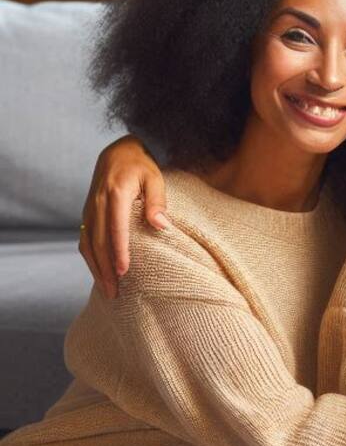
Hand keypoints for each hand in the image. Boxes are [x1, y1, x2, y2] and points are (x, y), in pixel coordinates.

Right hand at [79, 135, 168, 298]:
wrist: (117, 152)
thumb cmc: (141, 166)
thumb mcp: (155, 178)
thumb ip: (157, 201)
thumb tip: (160, 225)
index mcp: (115, 194)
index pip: (116, 229)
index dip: (118, 252)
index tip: (124, 272)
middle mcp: (97, 204)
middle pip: (99, 242)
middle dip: (106, 269)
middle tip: (115, 292)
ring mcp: (89, 210)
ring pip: (88, 244)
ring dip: (96, 268)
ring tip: (107, 290)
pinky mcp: (87, 214)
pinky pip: (85, 239)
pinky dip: (90, 259)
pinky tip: (99, 273)